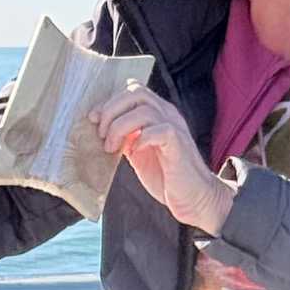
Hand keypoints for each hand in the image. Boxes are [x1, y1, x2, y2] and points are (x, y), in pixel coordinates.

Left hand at [89, 83, 233, 232]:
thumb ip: (125, 137)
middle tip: (102, 134)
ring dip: (120, 127)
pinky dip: (140, 139)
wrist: (194, 198)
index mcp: (158, 114)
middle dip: (111, 111)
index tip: (95, 120)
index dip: (110, 102)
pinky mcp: (178, 143)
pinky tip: (134, 153)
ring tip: (112, 147)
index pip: (132, 90)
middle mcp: (168, 114)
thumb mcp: (138, 152)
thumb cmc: (167, 177)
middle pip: (136, 92)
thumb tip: (102, 129)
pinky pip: (158, 130)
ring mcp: (175, 127)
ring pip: (143, 109)